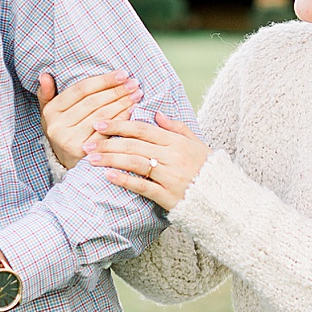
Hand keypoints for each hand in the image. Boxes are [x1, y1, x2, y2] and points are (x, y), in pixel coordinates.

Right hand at [36, 71, 140, 168]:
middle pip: (93, 102)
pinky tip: (132, 110)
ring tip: (137, 94)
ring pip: (102, 116)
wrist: (64, 163)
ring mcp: (70, 140)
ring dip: (122, 103)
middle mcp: (58, 126)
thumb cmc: (62, 131)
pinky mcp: (85, 152)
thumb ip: (46, 94)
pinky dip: (121, 119)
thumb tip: (44, 75)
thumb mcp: (49, 113)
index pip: (81, 90)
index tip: (122, 74)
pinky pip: (107, 132)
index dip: (103, 80)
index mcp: (51, 112)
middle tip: (134, 83)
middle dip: (116, 90)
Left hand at [87, 111, 211, 211]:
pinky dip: (125, 180)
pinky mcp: (168, 196)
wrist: (223, 198)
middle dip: (108, 142)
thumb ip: (176, 128)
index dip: (120, 124)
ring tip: (92, 158)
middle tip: (88, 142)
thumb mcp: (197, 143)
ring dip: (111, 159)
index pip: (143, 129)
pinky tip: (108, 176)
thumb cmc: (208, 169)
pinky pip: (143, 186)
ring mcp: (170, 176)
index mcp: (177, 142)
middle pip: (134, 145)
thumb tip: (157, 113)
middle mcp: (173, 156)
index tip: (99, 123)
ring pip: (136, 163)